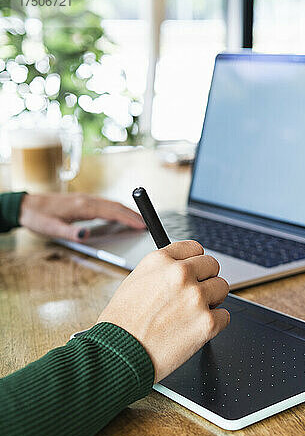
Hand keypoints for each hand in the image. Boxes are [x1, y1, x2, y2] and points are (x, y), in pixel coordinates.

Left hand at [19, 193, 144, 240]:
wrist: (26, 205)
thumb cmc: (38, 217)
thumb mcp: (52, 229)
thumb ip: (70, 233)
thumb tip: (87, 235)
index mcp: (83, 206)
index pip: (112, 211)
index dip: (129, 218)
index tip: (142, 225)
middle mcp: (87, 200)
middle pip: (116, 205)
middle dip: (133, 214)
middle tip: (148, 224)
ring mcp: (85, 199)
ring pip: (112, 204)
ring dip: (127, 211)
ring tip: (138, 221)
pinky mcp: (83, 202)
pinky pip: (105, 205)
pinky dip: (117, 210)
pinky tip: (120, 217)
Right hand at [98, 240, 229, 381]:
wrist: (119, 354)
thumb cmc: (122, 324)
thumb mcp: (135, 281)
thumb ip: (162, 271)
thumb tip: (183, 269)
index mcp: (161, 261)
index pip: (194, 248)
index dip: (195, 262)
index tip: (194, 271)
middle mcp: (180, 274)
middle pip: (212, 265)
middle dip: (206, 279)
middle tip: (195, 295)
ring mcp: (196, 297)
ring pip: (222, 288)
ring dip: (212, 300)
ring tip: (193, 314)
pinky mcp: (207, 322)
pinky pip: (224, 316)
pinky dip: (214, 324)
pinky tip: (195, 329)